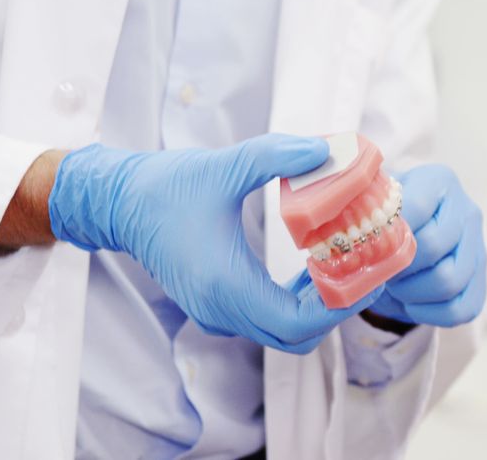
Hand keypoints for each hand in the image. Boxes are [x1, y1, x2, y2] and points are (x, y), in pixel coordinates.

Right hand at [48, 133, 381, 353]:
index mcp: (226, 286)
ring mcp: (216, 313)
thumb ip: (276, 156)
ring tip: (345, 264)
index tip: (368, 279)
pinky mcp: (216, 306)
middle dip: (336, 309)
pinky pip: (266, 319)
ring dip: (317, 306)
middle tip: (366, 271)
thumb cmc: (166, 186)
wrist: (118, 203)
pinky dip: (296, 302)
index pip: (296, 323)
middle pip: (296, 336)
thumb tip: (325, 150)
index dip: (339, 307)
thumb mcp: (225, 165)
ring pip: (282, 331)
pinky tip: (312, 266)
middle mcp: (221, 310)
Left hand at [368, 165, 486, 327]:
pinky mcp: (481, 284)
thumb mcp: (372, 202)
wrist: (404, 242)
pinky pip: (459, 309)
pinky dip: (427, 312)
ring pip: (448, 280)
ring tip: (394, 285)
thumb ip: (364, 206)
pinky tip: (410, 301)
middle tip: (379, 270)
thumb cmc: (384, 220)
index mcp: (439, 182)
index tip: (368, 243)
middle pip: (432, 246)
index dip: (389, 232)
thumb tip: (347, 227)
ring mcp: (478, 248)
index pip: (415, 207)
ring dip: (411, 291)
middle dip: (398, 265)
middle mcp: (466, 211)